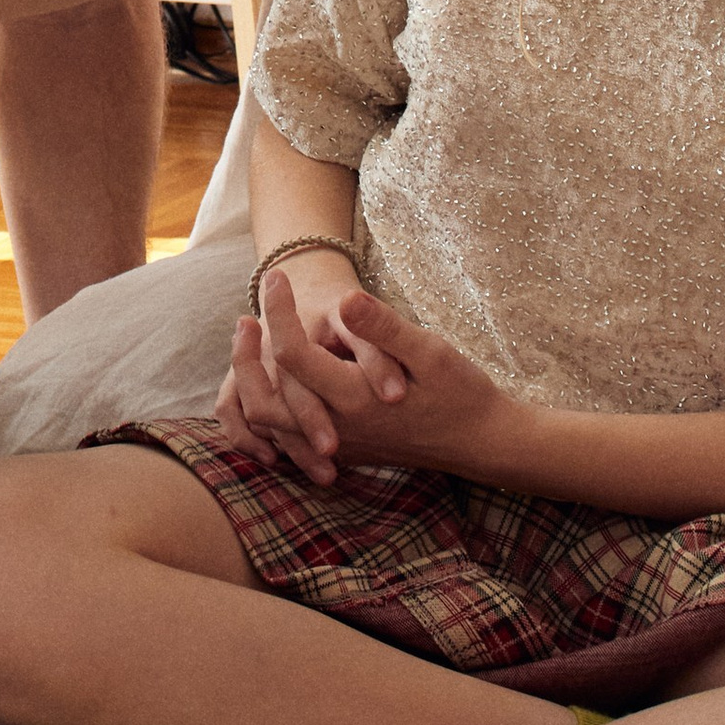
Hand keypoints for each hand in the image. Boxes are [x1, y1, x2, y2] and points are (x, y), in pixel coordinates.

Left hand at [215, 270, 521, 487]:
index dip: (278, 309)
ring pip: (269, 423)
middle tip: (244, 318)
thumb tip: (347, 300)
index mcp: (354, 398)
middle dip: (244, 357)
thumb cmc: (461, 393)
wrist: (480, 442)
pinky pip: (286, 435)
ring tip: (254, 340)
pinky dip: (269, 404)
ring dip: (252, 382)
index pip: (292, 353)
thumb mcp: (431, 352)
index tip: (276, 276)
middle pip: (262, 399)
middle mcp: (337, 427)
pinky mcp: (343, 448)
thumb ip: (385, 329)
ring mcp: (337, 443)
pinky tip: (275, 374)